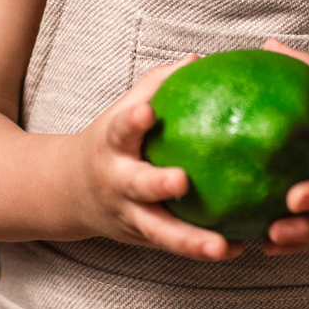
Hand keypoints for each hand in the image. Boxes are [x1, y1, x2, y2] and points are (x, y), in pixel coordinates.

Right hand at [70, 61, 243, 262]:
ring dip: (189, 241)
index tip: (145, 112)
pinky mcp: (144, 239)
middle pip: (136, 186)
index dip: (130, 122)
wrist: (70, 192)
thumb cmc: (111, 143)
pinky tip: (238, 248)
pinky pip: (175, 245)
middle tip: (181, 181)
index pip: (118, 131)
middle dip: (156, 185)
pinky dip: (203, 249)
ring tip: (221, 246)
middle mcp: (118, 184)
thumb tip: (199, 59)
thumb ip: (157, 86)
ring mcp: (129, 215)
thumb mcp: (122, 113)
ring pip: (159, 232)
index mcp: (112, 148)